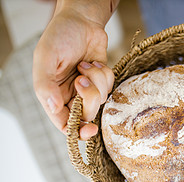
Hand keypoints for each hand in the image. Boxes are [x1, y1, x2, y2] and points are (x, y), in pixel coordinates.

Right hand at [33, 7, 113, 139]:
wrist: (81, 20)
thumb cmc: (59, 36)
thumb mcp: (45, 57)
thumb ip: (45, 84)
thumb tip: (52, 106)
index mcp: (52, 95)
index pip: (65, 124)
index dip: (78, 131)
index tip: (91, 129)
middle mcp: (70, 95)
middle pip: (87, 114)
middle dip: (89, 96)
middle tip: (81, 77)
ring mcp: (87, 89)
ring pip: (101, 100)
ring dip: (97, 80)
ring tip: (85, 63)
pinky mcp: (101, 81)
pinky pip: (110, 87)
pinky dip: (105, 74)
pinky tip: (94, 61)